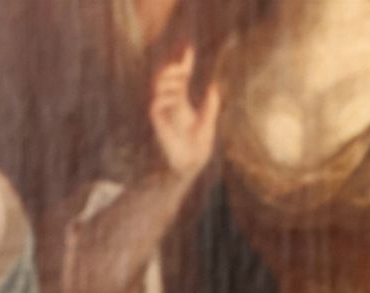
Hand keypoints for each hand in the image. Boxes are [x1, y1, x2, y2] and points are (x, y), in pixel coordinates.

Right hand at [147, 44, 220, 179]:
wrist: (189, 166)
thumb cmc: (198, 148)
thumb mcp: (208, 124)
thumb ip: (211, 107)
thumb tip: (214, 86)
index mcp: (182, 102)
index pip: (181, 77)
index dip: (184, 61)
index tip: (189, 48)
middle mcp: (171, 104)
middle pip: (167, 77)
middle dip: (174, 68)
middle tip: (185, 69)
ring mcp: (163, 112)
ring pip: (158, 86)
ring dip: (169, 80)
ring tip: (181, 80)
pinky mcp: (158, 123)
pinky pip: (155, 105)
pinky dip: (164, 99)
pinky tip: (175, 99)